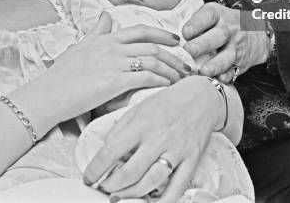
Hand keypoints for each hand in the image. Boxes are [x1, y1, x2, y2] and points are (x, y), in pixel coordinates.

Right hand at [47, 13, 190, 122]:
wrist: (46, 96)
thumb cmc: (61, 75)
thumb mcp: (79, 46)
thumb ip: (96, 31)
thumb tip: (105, 15)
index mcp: (106, 39)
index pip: (140, 30)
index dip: (162, 33)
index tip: (177, 39)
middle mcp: (112, 47)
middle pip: (152, 45)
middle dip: (173, 55)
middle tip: (186, 64)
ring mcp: (113, 63)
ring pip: (152, 60)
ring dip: (171, 69)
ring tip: (181, 78)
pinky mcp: (113, 82)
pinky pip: (145, 77)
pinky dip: (161, 80)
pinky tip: (168, 87)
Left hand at [83, 76, 222, 201]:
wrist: (201, 97)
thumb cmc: (168, 102)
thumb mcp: (140, 107)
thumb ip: (121, 127)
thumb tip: (106, 148)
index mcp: (142, 123)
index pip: (112, 150)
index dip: (96, 168)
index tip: (88, 177)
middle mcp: (158, 138)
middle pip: (130, 172)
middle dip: (111, 186)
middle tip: (104, 189)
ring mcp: (176, 150)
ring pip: (150, 182)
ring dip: (131, 194)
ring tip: (120, 196)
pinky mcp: (191, 159)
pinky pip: (177, 187)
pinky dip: (164, 201)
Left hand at [182, 3, 269, 83]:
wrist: (257, 32)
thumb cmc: (225, 23)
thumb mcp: (213, 13)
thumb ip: (195, 21)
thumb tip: (171, 35)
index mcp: (218, 14)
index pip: (208, 15)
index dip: (196, 24)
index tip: (185, 33)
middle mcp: (228, 29)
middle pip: (217, 36)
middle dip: (202, 45)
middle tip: (188, 51)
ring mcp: (236, 46)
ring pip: (227, 56)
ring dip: (215, 64)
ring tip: (202, 71)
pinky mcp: (240, 62)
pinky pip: (234, 70)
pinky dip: (226, 76)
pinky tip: (218, 80)